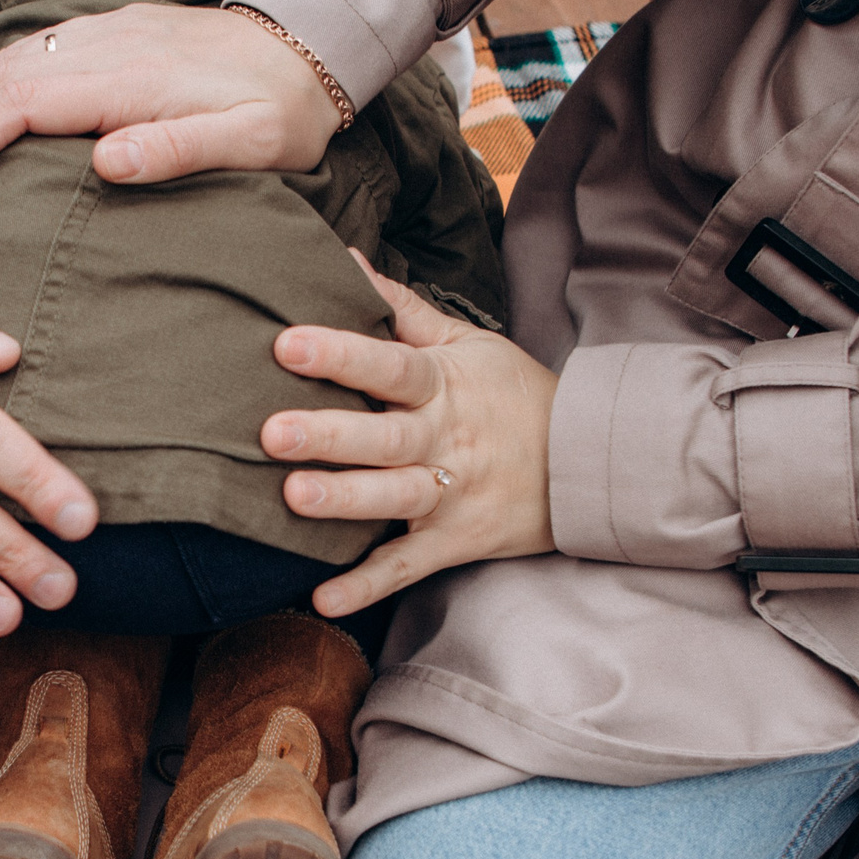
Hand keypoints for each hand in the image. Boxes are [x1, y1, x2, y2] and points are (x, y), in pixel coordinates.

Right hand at [0, 4, 339, 191]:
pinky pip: (27, 57)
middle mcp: (103, 49)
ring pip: (5, 66)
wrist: (309, 48)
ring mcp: (101, 38)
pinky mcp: (107, 36)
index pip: (24, 110)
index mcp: (128, 81)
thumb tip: (107, 163)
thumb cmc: (283, 112)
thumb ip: (182, 150)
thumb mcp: (252, 142)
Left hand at [261, 253, 559, 616]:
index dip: (342, 353)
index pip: (391, 364)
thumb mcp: (469, 342)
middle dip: (330, 434)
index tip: (288, 343)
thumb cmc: (513, 394)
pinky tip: (322, 599)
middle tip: (272, 430)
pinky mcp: (455, 542)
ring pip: (394, 498)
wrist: (586, 463)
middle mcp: (445, 440)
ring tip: (292, 496)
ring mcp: (452, 495)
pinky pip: (408, 568)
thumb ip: (402, 307)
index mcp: (446, 385)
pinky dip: (367, 586)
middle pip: (385, 436)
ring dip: (345, 501)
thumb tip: (344, 259)